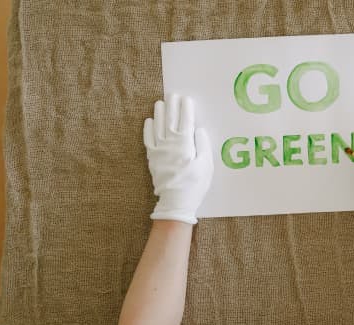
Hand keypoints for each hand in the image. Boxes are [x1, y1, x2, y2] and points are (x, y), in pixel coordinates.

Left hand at [143, 94, 213, 224]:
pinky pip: (148, 139)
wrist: (175, 201)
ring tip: (160, 102)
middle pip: (170, 119)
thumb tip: (198, 129)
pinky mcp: (152, 157)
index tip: (186, 98)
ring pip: (157, 126)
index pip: (186, 121)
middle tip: (172, 94)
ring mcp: (159, 149)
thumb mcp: (206, 165)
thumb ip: (202, 145)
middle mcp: (170, 143)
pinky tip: (149, 120)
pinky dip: (148, 128)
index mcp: (185, 144)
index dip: (186, 108)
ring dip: (159, 113)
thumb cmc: (195, 184)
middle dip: (172, 105)